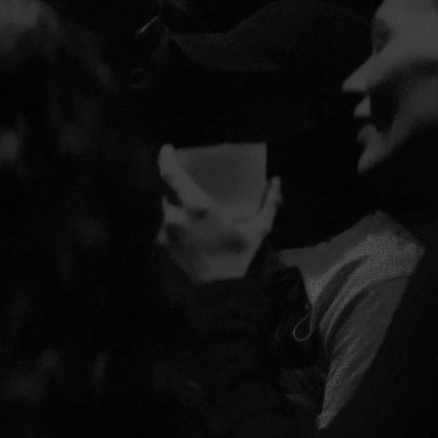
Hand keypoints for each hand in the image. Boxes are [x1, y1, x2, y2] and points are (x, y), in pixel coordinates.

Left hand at [158, 145, 281, 283]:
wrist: (220, 289)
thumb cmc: (239, 254)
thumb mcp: (259, 228)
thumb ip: (268, 203)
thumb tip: (276, 181)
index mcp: (197, 206)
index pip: (170, 175)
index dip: (165, 158)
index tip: (166, 148)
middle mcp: (175, 216)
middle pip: (165, 191)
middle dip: (173, 185)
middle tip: (184, 181)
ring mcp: (165, 231)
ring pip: (163, 209)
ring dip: (174, 205)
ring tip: (187, 207)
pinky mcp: (161, 245)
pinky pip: (163, 226)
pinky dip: (173, 222)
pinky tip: (187, 227)